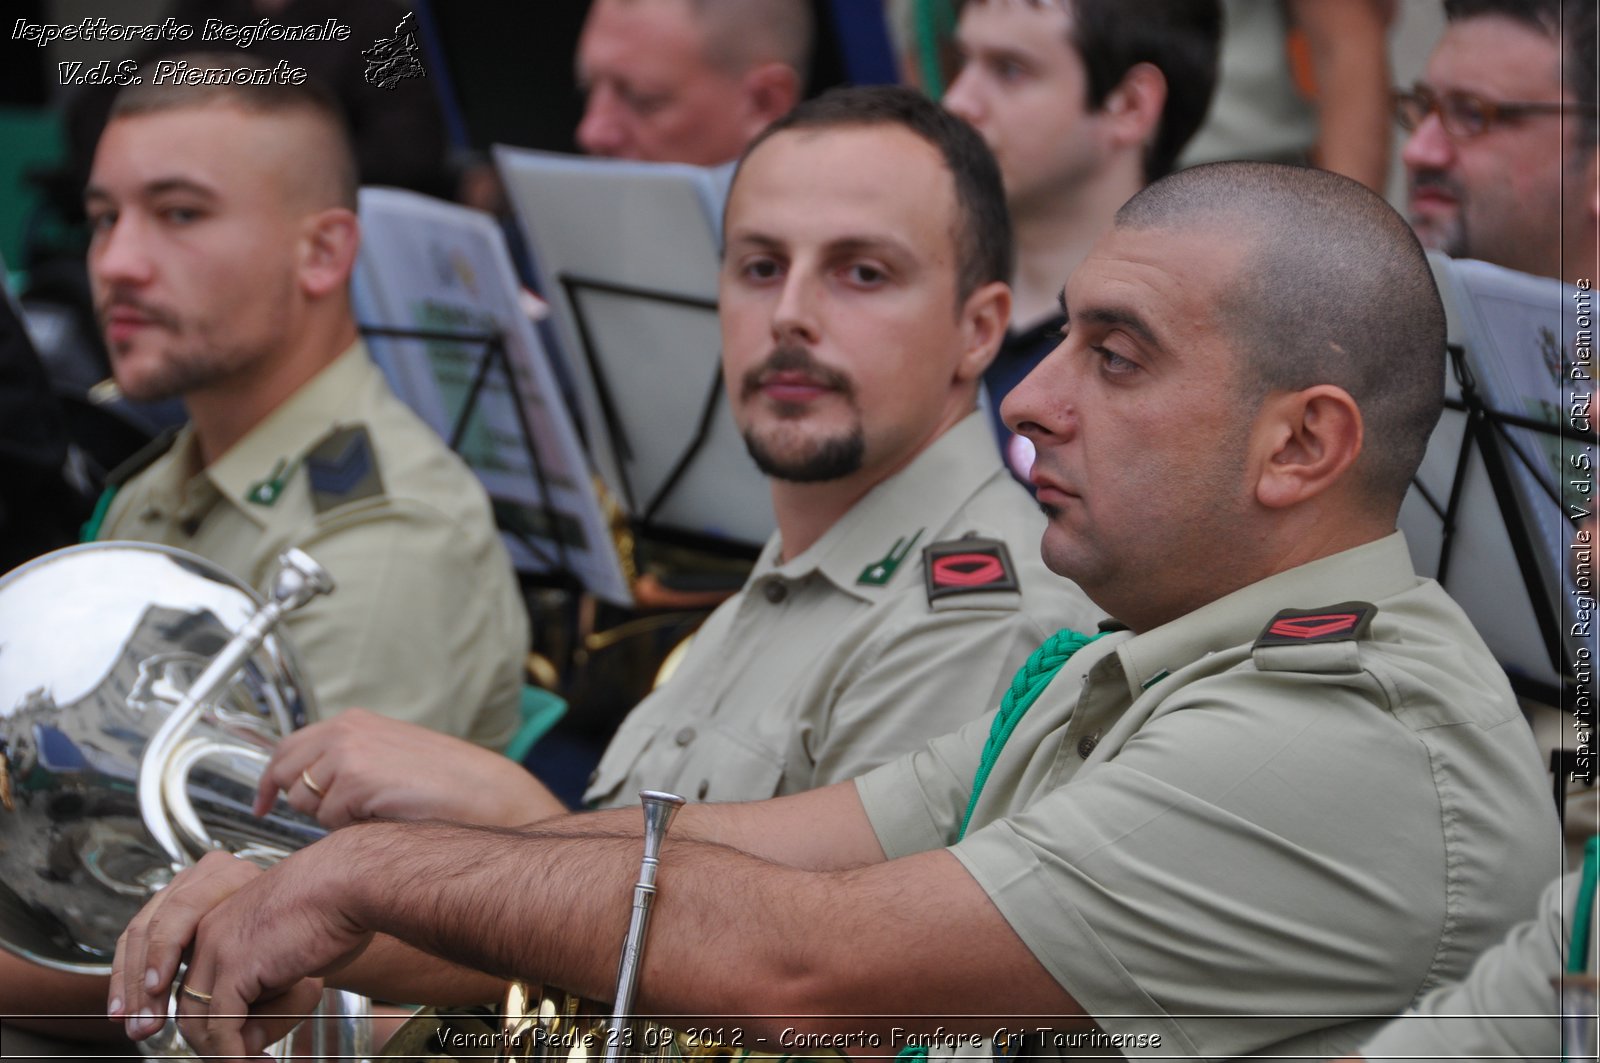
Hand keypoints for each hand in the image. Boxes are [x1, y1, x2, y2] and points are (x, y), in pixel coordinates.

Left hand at [111, 844, 372, 1058]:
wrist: (348, 883)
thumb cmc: (329, 910)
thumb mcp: (280, 948)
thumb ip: (255, 984)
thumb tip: (243, 1037)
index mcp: (210, 911)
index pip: (159, 961)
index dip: (151, 999)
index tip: (155, 1027)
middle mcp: (204, 926)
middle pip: (169, 995)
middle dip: (182, 1036)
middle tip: (207, 1058)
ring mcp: (215, 944)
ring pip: (194, 1016)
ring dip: (215, 1049)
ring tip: (241, 1060)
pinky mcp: (235, 964)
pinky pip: (222, 1023)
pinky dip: (232, 1052)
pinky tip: (246, 1060)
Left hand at [257, 708, 556, 827]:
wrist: (482, 792)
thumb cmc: (445, 784)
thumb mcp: (389, 757)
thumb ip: (349, 762)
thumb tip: (312, 788)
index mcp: (352, 722)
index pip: (288, 746)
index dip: (271, 778)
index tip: (263, 801)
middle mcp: (343, 730)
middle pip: (284, 772)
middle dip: (295, 800)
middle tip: (320, 819)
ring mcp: (346, 753)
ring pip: (305, 801)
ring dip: (329, 817)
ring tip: (373, 813)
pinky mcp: (353, 780)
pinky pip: (327, 820)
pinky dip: (348, 827)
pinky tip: (382, 818)